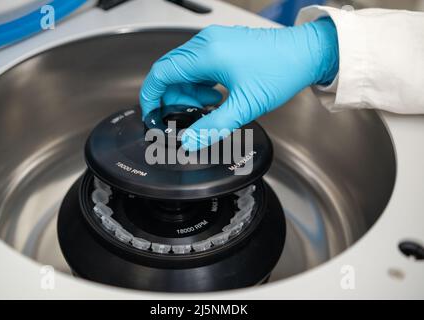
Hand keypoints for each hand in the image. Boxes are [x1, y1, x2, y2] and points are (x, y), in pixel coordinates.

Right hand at [140, 18, 338, 150]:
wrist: (305, 54)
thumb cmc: (280, 70)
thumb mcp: (244, 106)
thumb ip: (213, 126)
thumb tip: (190, 142)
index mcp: (206, 54)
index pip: (161, 73)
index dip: (151, 96)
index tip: (152, 114)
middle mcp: (205, 43)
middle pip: (170, 71)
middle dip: (171, 97)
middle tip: (182, 116)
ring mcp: (214, 42)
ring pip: (184, 69)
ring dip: (188, 91)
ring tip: (207, 106)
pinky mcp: (222, 45)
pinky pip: (198, 65)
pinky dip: (199, 83)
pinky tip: (215, 95)